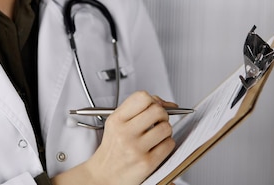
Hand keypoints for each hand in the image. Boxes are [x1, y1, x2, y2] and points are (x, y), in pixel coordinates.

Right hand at [54, 91, 175, 184]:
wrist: (104, 175)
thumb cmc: (113, 149)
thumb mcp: (117, 124)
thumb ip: (136, 109)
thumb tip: (164, 102)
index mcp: (116, 120)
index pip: (142, 97)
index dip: (153, 100)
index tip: (154, 106)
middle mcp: (124, 133)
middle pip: (157, 110)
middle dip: (163, 115)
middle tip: (158, 121)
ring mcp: (136, 148)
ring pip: (166, 127)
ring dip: (165, 131)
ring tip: (157, 135)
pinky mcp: (146, 163)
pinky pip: (169, 144)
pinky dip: (167, 144)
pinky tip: (157, 147)